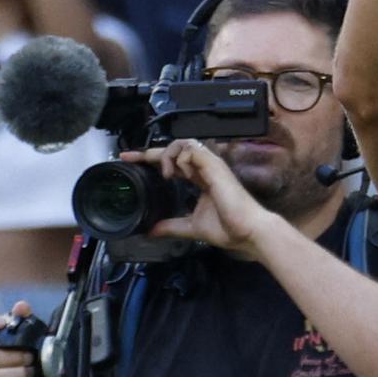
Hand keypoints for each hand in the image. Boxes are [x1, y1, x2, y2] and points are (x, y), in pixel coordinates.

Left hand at [128, 140, 275, 254]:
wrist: (248, 232)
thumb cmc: (229, 228)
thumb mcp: (192, 227)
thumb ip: (172, 226)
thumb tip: (151, 231)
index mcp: (202, 180)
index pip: (175, 163)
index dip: (152, 159)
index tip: (130, 161)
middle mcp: (206, 170)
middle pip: (176, 148)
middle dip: (150, 151)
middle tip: (130, 158)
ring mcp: (211, 166)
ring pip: (184, 143)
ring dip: (169, 155)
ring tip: (168, 175)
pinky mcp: (215, 167)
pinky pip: (192, 151)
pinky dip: (182, 159)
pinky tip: (182, 174)